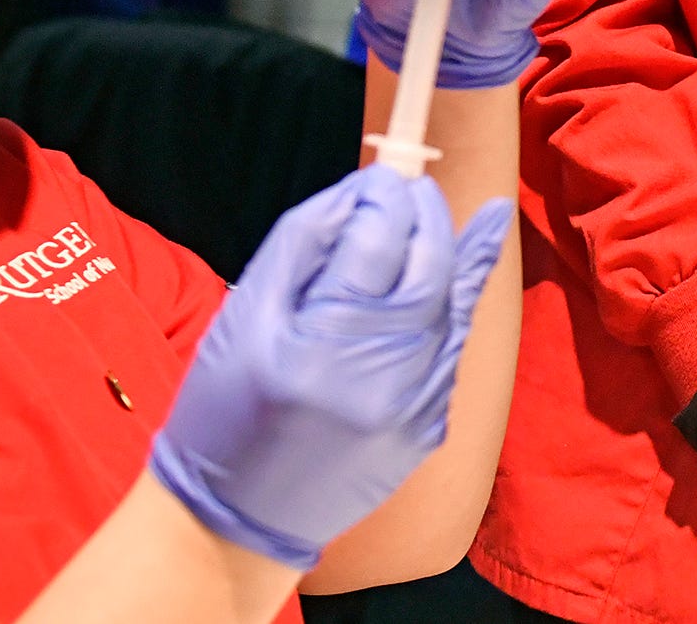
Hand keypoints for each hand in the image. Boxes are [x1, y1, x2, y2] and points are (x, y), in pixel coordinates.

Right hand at [148, 165, 515, 568]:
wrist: (236, 522)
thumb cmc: (223, 412)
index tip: (381, 175)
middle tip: (411, 187)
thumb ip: (304, 244)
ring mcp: (414, 409)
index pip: (378, 242)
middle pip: (428, 269)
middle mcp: (381, 379)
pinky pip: (450, 346)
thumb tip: (359, 193)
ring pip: (450, 305)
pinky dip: (458, 298)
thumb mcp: (245, 317)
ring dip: (451, 251)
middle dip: (425, 217)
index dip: (386, 197)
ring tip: (452, 211)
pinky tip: (473, 256)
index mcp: (322, 347)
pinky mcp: (428, 429)